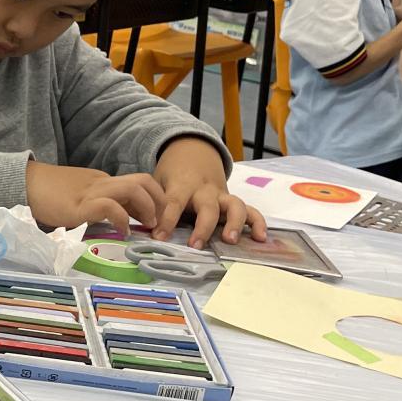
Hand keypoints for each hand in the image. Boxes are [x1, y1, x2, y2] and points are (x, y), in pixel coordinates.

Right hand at [25, 160, 164, 234]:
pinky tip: (122, 232)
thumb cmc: (45, 193)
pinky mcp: (80, 206)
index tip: (154, 220)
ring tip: (146, 227)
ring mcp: (91, 193)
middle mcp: (101, 183)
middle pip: (143, 181)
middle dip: (159, 202)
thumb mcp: (77, 195)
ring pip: (133, 189)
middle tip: (157, 224)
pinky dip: (123, 219)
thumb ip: (94, 203)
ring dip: (147, 208)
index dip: (153, 201)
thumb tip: (112, 221)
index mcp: (101, 181)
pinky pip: (111, 206)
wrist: (23, 183)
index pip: (137, 183)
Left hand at [151, 137, 267, 247]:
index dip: (167, 220)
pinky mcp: (233, 202)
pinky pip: (251, 210)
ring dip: (235, 223)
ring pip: (235, 206)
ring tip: (230, 240)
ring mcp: (222, 196)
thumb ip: (153, 201)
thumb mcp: (156, 182)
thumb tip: (141, 226)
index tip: (159, 237)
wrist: (193, 154)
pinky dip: (258, 223)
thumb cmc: (171, 175)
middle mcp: (205, 190)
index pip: (174, 202)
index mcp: (182, 185)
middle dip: (203, 226)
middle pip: (208, 206)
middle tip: (196, 245)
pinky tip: (260, 238)